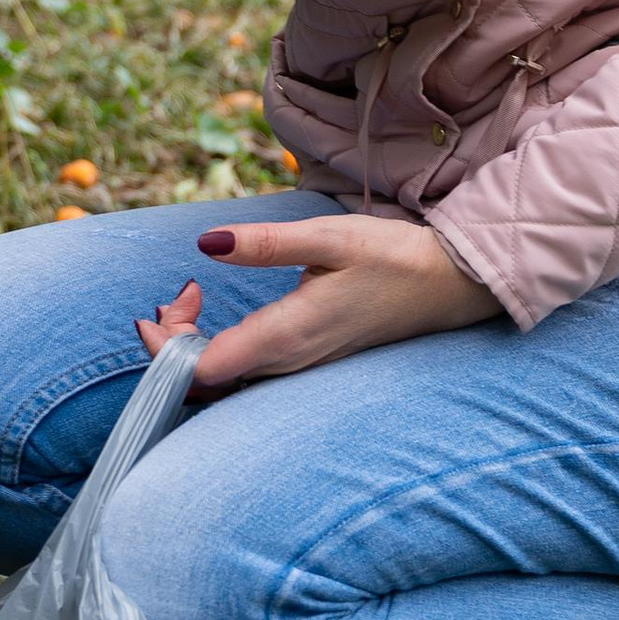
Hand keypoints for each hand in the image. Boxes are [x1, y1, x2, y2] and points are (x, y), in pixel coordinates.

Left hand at [141, 217, 495, 397]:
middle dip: (172, 341)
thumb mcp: (331, 237)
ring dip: (193, 343)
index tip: (166, 299)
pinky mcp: (308, 363)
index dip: (165, 345)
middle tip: (179, 291)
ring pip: (223, 380)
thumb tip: (206, 242)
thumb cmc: (396, 258)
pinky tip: (220, 313)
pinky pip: (246, 373)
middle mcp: (289, 364)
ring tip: (192, 295)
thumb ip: (266, 245)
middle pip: (204, 382)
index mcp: (288, 337)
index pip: (201, 370)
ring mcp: (300, 369)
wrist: (452, 285)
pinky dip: (218, 347)